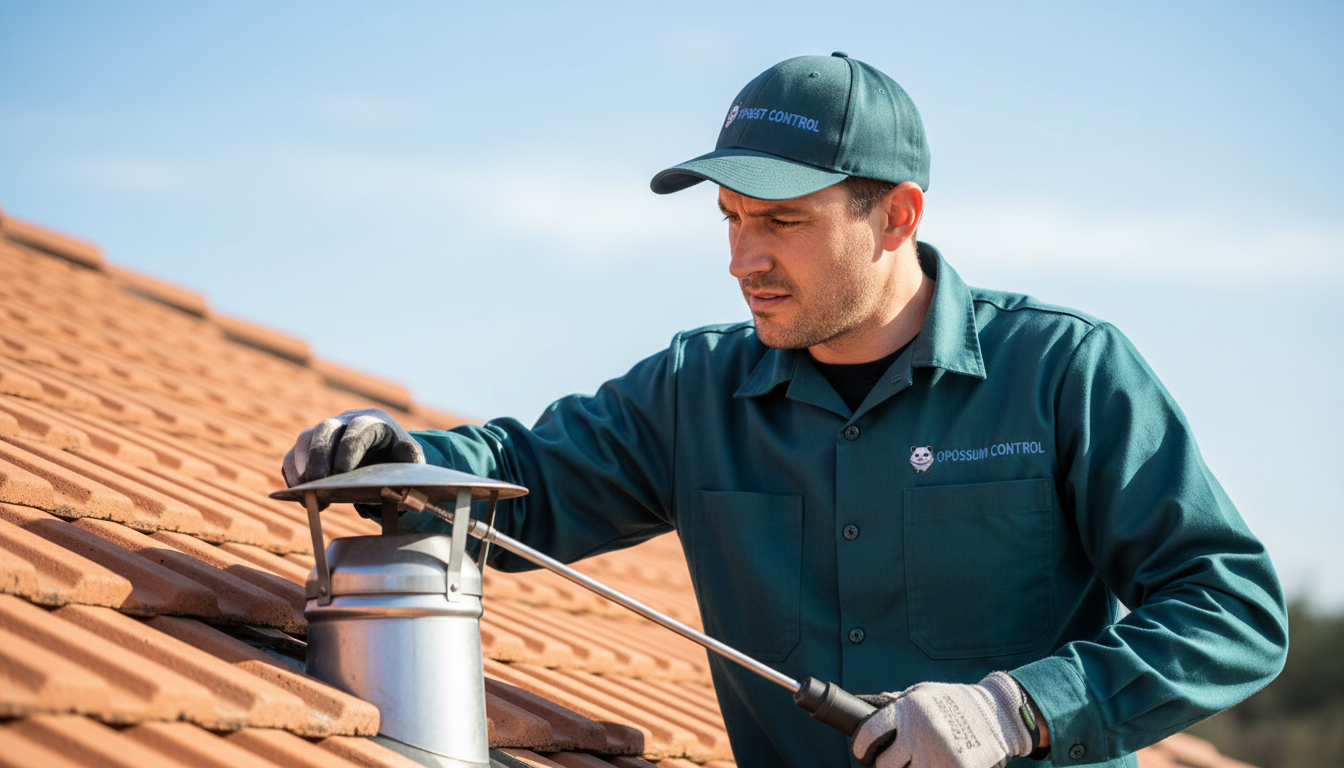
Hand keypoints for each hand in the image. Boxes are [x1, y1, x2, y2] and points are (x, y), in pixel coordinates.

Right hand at [282, 408, 424, 486]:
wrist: (384, 457)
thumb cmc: (398, 459)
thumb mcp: (412, 459)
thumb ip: (411, 456)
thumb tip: (404, 449)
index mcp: (375, 422)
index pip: (359, 428)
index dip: (348, 446)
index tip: (342, 471)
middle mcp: (347, 421)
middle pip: (327, 428)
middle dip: (318, 454)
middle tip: (315, 481)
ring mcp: (326, 432)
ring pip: (306, 438)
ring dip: (301, 463)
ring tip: (302, 489)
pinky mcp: (311, 447)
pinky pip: (294, 454)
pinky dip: (292, 472)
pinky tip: (298, 493)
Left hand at [851, 673, 1034, 767]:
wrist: (999, 714)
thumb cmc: (957, 701)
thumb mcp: (924, 692)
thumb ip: (897, 704)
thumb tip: (868, 710)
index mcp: (909, 710)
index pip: (869, 733)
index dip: (861, 747)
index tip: (864, 753)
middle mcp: (920, 732)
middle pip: (885, 765)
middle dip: (889, 764)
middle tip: (897, 761)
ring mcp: (938, 755)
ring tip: (922, 759)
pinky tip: (936, 763)